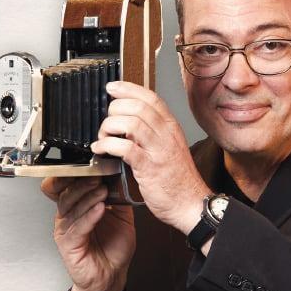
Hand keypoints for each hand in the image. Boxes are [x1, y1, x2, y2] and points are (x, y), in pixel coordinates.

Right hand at [44, 174, 135, 290]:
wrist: (112, 276)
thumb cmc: (113, 249)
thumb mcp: (121, 217)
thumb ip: (119, 198)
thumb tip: (125, 176)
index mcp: (77, 207)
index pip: (68, 186)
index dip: (74, 174)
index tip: (90, 164)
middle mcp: (68, 217)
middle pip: (66, 193)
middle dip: (81, 182)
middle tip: (97, 175)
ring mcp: (67, 231)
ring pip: (71, 208)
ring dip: (87, 197)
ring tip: (102, 190)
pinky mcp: (69, 245)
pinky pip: (77, 227)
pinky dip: (89, 216)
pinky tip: (100, 209)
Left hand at [91, 81, 210, 233]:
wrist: (190, 203)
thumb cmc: (178, 179)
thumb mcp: (168, 147)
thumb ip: (151, 133)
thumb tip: (128, 122)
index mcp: (171, 127)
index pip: (150, 97)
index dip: (128, 89)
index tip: (112, 87)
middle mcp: (166, 134)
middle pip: (138, 106)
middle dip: (115, 109)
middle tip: (107, 122)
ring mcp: (158, 150)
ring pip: (131, 123)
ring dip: (109, 127)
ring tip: (103, 137)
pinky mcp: (149, 167)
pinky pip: (125, 148)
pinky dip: (108, 145)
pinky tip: (100, 149)